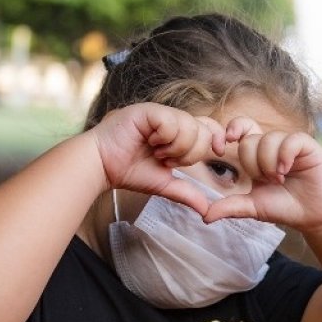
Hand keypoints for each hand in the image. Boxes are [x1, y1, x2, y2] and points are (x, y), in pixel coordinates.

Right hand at [89, 102, 225, 214]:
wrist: (101, 167)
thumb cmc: (129, 171)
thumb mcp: (163, 184)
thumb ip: (186, 193)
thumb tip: (206, 211)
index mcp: (178, 133)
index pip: (209, 128)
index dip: (218, 138)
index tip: (220, 152)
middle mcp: (171, 120)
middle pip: (204, 129)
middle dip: (191, 153)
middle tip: (168, 160)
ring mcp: (160, 113)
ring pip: (189, 126)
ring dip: (176, 147)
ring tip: (157, 152)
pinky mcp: (148, 111)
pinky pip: (171, 121)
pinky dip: (164, 138)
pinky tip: (150, 142)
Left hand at [204, 117, 321, 233]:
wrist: (313, 216)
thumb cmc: (284, 208)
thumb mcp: (252, 207)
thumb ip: (230, 207)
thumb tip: (204, 216)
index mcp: (257, 154)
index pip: (239, 129)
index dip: (230, 131)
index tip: (220, 147)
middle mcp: (272, 145)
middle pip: (249, 140)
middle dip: (253, 164)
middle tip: (267, 180)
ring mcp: (289, 144)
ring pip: (268, 139)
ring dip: (269, 164)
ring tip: (280, 179)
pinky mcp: (307, 146)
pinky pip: (290, 140)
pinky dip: (284, 156)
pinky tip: (286, 170)